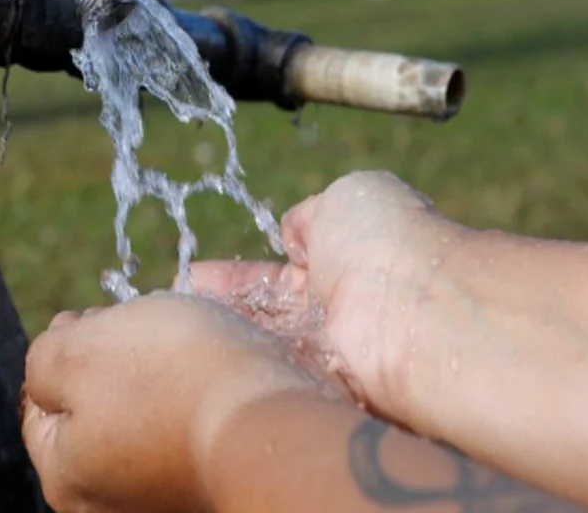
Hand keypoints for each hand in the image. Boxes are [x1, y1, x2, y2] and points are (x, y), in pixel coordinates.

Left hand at [21, 292, 333, 512]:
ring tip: (185, 346)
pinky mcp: (211, 482)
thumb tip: (48, 365)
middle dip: (112, 362)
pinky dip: (195, 398)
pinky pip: (188, 430)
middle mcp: (111, 503)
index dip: (63, 347)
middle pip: (94, 412)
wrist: (277, 418)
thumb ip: (43, 359)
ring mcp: (165, 497)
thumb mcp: (79, 349)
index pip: (39, 404)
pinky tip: (212, 373)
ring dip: (157, 377)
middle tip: (140, 327)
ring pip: (144, 417)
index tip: (93, 315)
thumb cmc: (173, 378)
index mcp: (67, 477)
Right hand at [189, 170, 468, 421]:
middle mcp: (335, 312)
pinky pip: (268, 375)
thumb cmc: (386, 242)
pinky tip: (194, 356)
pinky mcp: (318, 389)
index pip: (277, 274)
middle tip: (173, 307)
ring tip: (172, 328)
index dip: (235, 277)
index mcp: (344, 261)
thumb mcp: (347, 197)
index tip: (194, 275)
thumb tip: (295, 235)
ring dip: (220, 336)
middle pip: (264, 315)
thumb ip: (311, 215)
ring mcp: (326, 353)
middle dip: (219, 311)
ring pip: (261, 345)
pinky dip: (235, 365)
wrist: (415, 310)